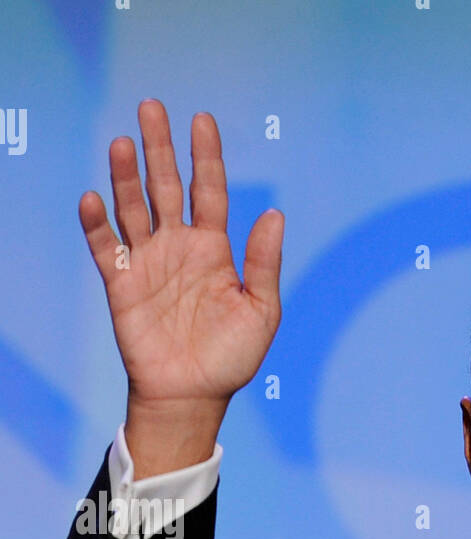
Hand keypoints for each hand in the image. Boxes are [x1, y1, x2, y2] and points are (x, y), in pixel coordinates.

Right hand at [79, 99, 282, 473]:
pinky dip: (97, 223)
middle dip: (159, 148)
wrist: (193, 395)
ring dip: (125, 176)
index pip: (210, 191)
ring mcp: (148, 262)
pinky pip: (105, 246)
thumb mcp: (260, 311)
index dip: (206, 156)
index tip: (202, 120)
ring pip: (133, 207)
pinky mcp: (121, 283)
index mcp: (214, 250)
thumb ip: (263, 263)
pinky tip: (94, 198)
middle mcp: (179, 247)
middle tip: (152, 107)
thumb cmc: (232, 358)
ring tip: (123, 143)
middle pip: (166, 186)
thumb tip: (274, 214)